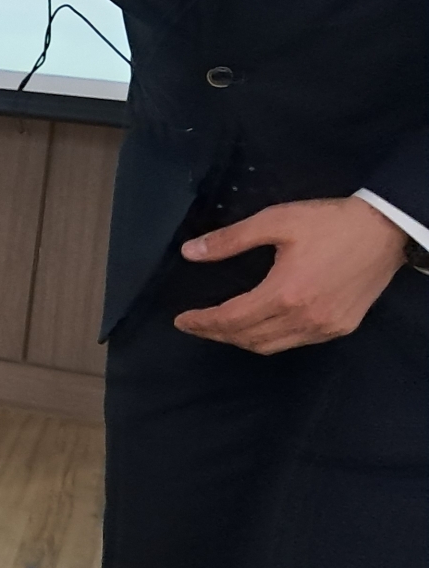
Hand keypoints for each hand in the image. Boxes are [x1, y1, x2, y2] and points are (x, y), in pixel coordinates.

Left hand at [175, 197, 407, 354]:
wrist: (386, 229)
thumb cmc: (329, 222)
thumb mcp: (275, 221)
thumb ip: (230, 240)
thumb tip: (189, 253)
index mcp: (285, 294)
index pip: (231, 319)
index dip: (202, 322)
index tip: (181, 320)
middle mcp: (304, 319)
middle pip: (248, 338)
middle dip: (216, 334)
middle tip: (195, 324)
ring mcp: (325, 328)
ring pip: (271, 346)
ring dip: (242, 340)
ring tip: (220, 327)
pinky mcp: (341, 328)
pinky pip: (296, 343)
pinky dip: (270, 339)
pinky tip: (259, 326)